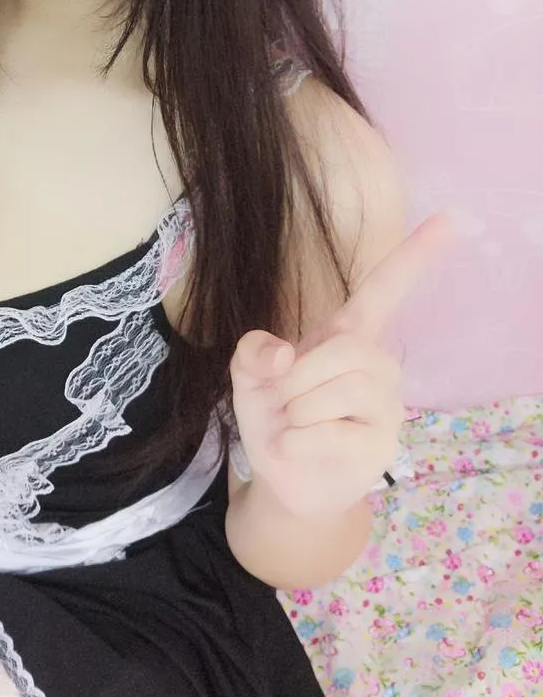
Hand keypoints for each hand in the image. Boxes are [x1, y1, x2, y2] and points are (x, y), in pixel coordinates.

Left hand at [228, 211, 457, 517]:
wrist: (280, 478)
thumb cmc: (274, 413)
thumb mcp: (248, 373)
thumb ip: (253, 350)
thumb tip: (284, 355)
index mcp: (347, 336)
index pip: (385, 290)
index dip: (415, 255)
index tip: (448, 218)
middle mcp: (376, 365)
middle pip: (344, 349)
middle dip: (298, 376)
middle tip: (281, 399)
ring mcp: (385, 407)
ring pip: (337, 391)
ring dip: (296, 409)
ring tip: (294, 424)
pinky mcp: (380, 446)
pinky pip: (328, 432)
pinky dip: (295, 441)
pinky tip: (297, 449)